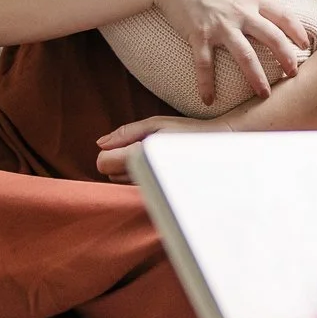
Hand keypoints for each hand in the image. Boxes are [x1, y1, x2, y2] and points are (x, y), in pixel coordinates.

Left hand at [95, 114, 228, 180]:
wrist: (217, 147)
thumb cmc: (186, 131)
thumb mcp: (155, 124)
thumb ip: (125, 133)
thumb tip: (100, 144)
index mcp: (141, 153)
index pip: (103, 162)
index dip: (108, 152)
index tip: (126, 145)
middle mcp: (145, 174)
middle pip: (108, 174)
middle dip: (118, 161)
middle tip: (143, 148)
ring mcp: (151, 187)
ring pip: (119, 183)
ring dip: (128, 170)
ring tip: (153, 157)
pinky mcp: (157, 193)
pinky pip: (133, 188)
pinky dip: (139, 178)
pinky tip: (156, 168)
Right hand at [147, 0, 307, 102]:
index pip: (283, 16)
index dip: (297, 31)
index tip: (305, 44)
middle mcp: (241, 12)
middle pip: (272, 38)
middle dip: (286, 58)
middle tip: (294, 74)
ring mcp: (220, 25)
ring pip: (245, 55)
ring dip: (256, 77)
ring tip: (264, 95)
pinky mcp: (198, 34)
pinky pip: (204, 64)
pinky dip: (206, 84)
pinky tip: (208, 100)